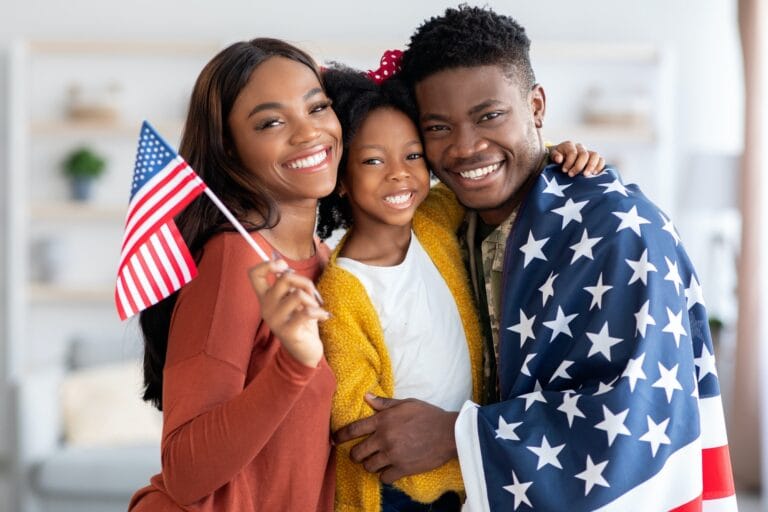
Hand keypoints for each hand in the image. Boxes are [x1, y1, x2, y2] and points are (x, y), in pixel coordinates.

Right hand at [249, 259, 328, 367]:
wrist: (305, 352)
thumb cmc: (301, 321)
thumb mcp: (294, 300)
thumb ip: (290, 285)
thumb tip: (287, 269)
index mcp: (265, 298)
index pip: (253, 274)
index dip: (266, 264)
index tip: (283, 266)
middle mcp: (266, 308)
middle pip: (284, 278)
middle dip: (305, 281)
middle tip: (312, 293)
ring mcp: (275, 320)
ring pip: (298, 295)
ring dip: (313, 300)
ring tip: (316, 308)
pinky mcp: (288, 332)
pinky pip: (306, 312)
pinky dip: (319, 312)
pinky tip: (323, 317)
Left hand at [333, 394, 458, 483]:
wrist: (448, 433)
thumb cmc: (428, 415)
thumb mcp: (406, 403)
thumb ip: (384, 403)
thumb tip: (367, 397)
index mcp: (383, 420)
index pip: (354, 429)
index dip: (340, 436)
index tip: (334, 440)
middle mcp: (384, 438)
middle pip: (358, 452)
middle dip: (356, 454)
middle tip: (360, 454)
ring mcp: (392, 454)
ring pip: (369, 466)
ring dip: (371, 465)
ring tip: (377, 461)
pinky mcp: (402, 468)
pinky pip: (384, 477)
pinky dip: (385, 475)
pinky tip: (390, 470)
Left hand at [550, 140, 605, 176]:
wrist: (560, 158)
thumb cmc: (556, 158)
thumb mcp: (552, 156)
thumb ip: (555, 156)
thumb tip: (559, 159)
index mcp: (569, 145)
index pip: (573, 152)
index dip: (569, 162)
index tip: (564, 171)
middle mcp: (580, 148)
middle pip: (584, 154)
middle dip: (578, 166)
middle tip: (571, 175)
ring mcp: (588, 153)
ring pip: (595, 155)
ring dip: (591, 166)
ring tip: (585, 175)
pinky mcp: (594, 159)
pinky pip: (601, 160)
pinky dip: (599, 166)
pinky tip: (594, 174)